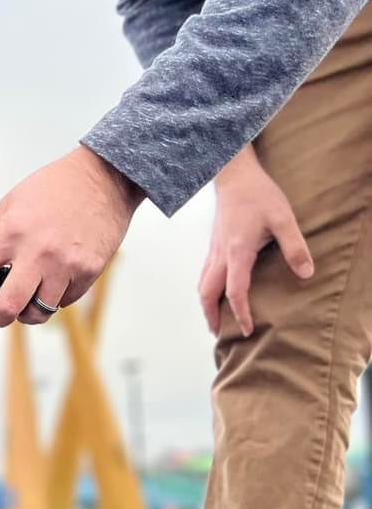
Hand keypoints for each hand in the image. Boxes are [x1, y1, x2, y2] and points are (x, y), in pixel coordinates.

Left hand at [0, 146, 142, 326]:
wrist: (104, 177)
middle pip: (9, 307)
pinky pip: (65, 301)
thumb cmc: (56, 187)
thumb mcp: (11, 205)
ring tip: (29, 296)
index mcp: (11, 233)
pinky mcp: (89, 271)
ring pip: (40, 311)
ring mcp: (65, 264)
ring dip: (29, 311)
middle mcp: (37, 252)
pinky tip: (55, 280)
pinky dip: (56, 298)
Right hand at [198, 147, 313, 336]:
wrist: (234, 175)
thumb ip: (295, 247)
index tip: (247, 329)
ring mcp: (213, 250)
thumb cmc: (258, 195)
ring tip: (215, 319)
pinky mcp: (213, 245)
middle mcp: (220, 254)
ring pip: (202, 284)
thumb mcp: (283, 219)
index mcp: (237, 251)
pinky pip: (204, 274)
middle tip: (220, 333)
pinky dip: (207, 290)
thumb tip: (306, 273)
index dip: (240, 313)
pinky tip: (216, 293)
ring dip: (206, 304)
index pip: (235, 291)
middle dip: (212, 315)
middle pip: (207, 293)